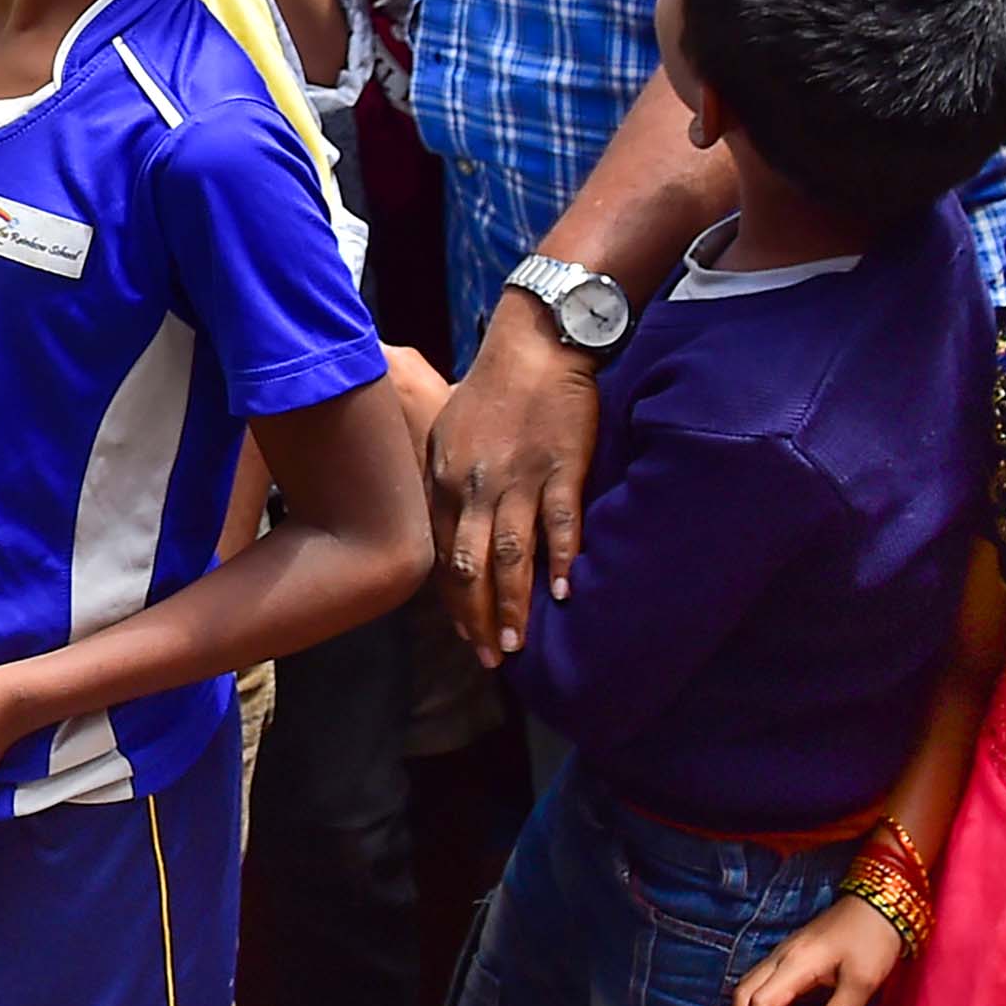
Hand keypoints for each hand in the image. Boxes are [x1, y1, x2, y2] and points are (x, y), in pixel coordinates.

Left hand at [427, 315, 598, 663]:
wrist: (533, 346)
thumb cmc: (491, 391)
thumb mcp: (446, 434)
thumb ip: (442, 483)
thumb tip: (444, 529)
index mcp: (444, 480)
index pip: (441, 555)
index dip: (450, 600)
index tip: (461, 634)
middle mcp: (474, 486)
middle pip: (469, 565)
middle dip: (476, 618)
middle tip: (488, 659)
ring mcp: (519, 479)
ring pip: (510, 554)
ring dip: (512, 604)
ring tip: (515, 644)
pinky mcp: (561, 468)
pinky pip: (559, 523)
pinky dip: (561, 560)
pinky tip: (564, 593)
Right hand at [729, 894, 905, 1005]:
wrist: (877, 904)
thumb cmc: (872, 939)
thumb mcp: (865, 979)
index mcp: (796, 964)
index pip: (761, 1001)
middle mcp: (781, 958)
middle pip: (743, 994)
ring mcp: (784, 955)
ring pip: (749, 988)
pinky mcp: (792, 957)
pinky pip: (764, 985)